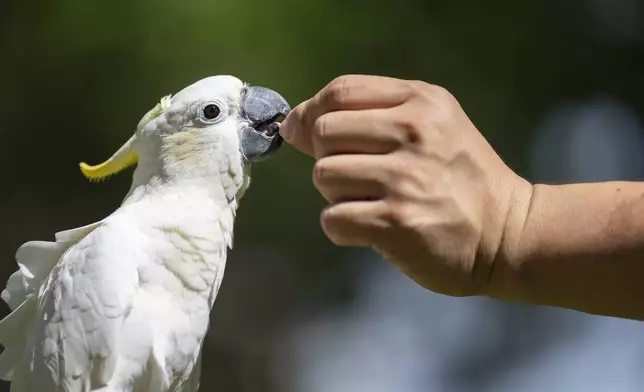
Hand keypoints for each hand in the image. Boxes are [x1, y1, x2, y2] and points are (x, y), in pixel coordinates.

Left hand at [279, 75, 531, 296]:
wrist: (508, 232)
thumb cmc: (460, 177)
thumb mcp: (430, 126)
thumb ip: (366, 116)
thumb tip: (292, 124)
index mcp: (422, 102)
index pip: (340, 91)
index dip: (313, 113)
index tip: (307, 134)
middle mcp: (415, 133)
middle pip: (324, 133)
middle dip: (328, 157)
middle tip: (359, 175)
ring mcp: (406, 179)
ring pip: (323, 176)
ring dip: (337, 194)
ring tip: (373, 201)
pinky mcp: (397, 222)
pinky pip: (333, 219)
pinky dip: (343, 227)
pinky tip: (372, 227)